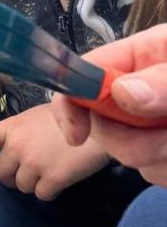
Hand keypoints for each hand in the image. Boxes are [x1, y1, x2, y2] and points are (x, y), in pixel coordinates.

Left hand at [0, 104, 109, 200]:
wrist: (104, 125)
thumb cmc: (76, 116)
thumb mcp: (41, 116)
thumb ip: (22, 132)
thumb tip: (17, 149)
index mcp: (12, 126)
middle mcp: (17, 145)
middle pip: (0, 174)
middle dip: (13, 175)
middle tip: (33, 166)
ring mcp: (32, 163)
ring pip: (21, 187)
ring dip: (35, 183)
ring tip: (54, 164)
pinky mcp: (50, 179)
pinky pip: (42, 196)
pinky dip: (52, 190)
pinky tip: (64, 174)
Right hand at [51, 24, 166, 185]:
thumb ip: (163, 80)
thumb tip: (122, 92)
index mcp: (139, 56)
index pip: (82, 74)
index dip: (70, 104)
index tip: (76, 137)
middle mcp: (138, 89)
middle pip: (100, 122)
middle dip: (130, 141)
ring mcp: (148, 123)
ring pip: (128, 153)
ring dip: (157, 158)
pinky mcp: (160, 151)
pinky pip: (152, 170)